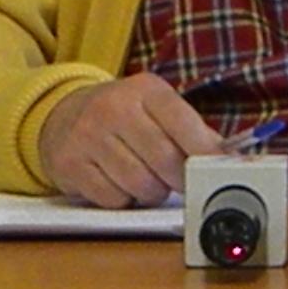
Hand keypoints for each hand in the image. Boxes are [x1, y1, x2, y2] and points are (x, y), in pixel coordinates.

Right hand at [37, 73, 224, 206]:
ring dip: (152, 192)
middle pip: (165, 160)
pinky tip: (119, 182)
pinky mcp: (69, 164)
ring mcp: (87, 136)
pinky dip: (123, 199)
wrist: (61, 114)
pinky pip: (113, 198)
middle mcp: (114, 108)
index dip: (205, 152)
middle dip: (179, 179)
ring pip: (140, 184)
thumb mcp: (156, 106)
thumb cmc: (123, 114)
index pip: (184, 124)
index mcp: (145, 89)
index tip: (215, 168)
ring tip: (147, 179)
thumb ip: (190, 128)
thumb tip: (226, 155)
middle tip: (180, 180)